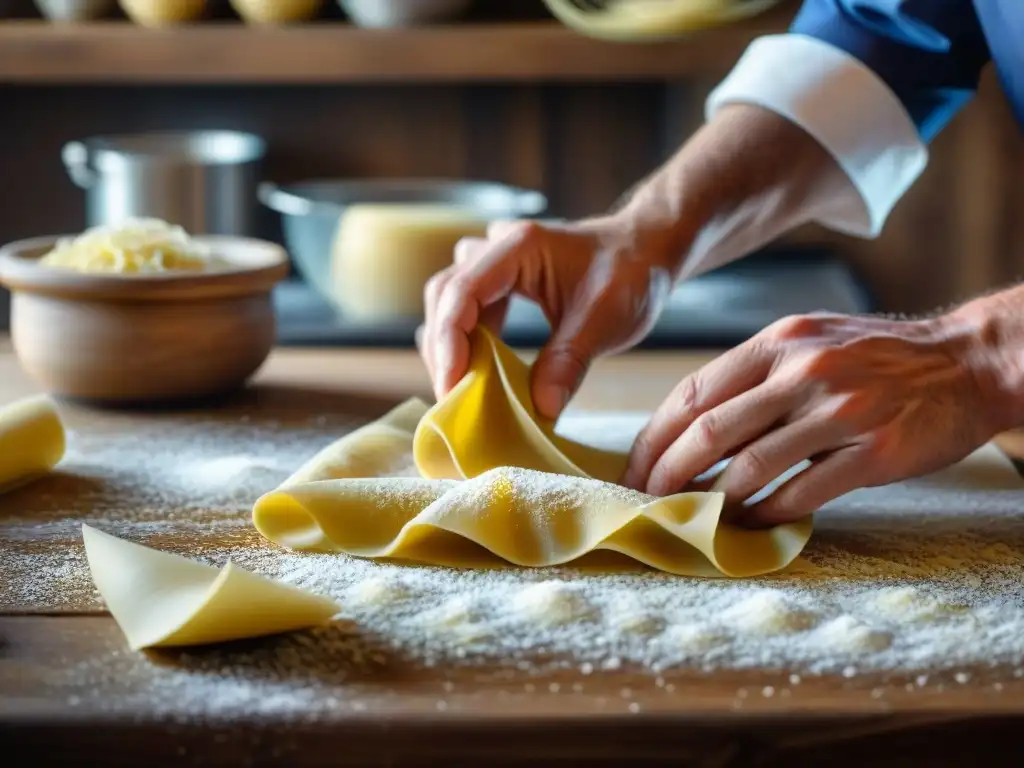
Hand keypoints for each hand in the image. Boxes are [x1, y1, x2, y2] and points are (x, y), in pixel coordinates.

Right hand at [419, 216, 677, 418]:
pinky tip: (479, 373)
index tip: (452, 385)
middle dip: (443, 348)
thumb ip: (570, 361)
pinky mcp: (500, 282)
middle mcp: (498, 248)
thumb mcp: (605, 319)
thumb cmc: (632, 273)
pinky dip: (468, 342)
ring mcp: (496, 263)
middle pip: (445, 295)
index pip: (462, 291)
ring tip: (462, 388)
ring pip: (449, 302)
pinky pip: (468, 310)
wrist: (648, 250)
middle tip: (453, 397)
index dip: (449, 340)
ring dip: (451, 345)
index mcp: (519, 247)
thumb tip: (541, 409)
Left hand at [623, 312, 1004, 524]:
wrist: (966, 362)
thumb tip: (691, 424)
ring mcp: (839, 411)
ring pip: (748, 467)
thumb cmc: (875, 358)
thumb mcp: (809, 342)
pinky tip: (747, 524)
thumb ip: (754, 375)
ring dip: (710, 501)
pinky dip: (764, 515)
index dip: (654, 436)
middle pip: (708, 431)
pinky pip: (799, 493)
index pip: (693, 392)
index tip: (634, 468)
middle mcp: (803, 372)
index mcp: (778, 343)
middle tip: (645, 503)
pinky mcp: (871, 452)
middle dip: (665, 474)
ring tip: (690, 519)